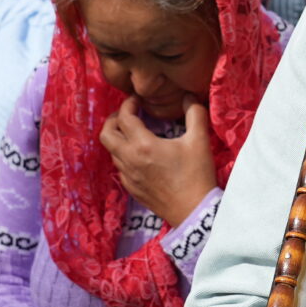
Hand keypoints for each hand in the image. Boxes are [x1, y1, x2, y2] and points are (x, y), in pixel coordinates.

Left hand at [101, 99, 213, 229]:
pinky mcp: (131, 188)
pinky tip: (139, 155)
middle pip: (105, 134)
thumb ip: (194, 113)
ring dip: (118, 138)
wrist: (194, 211)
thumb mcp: (199, 140)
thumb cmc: (197, 175)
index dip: (128, 103)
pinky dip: (124, 156)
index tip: (138, 100)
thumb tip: (188, 96)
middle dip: (114, 119)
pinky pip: (119, 167)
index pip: (124, 117)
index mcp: (143, 145)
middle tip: (128, 114)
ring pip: (111, 151)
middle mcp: (130, 160)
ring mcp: (128, 176)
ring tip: (134, 133)